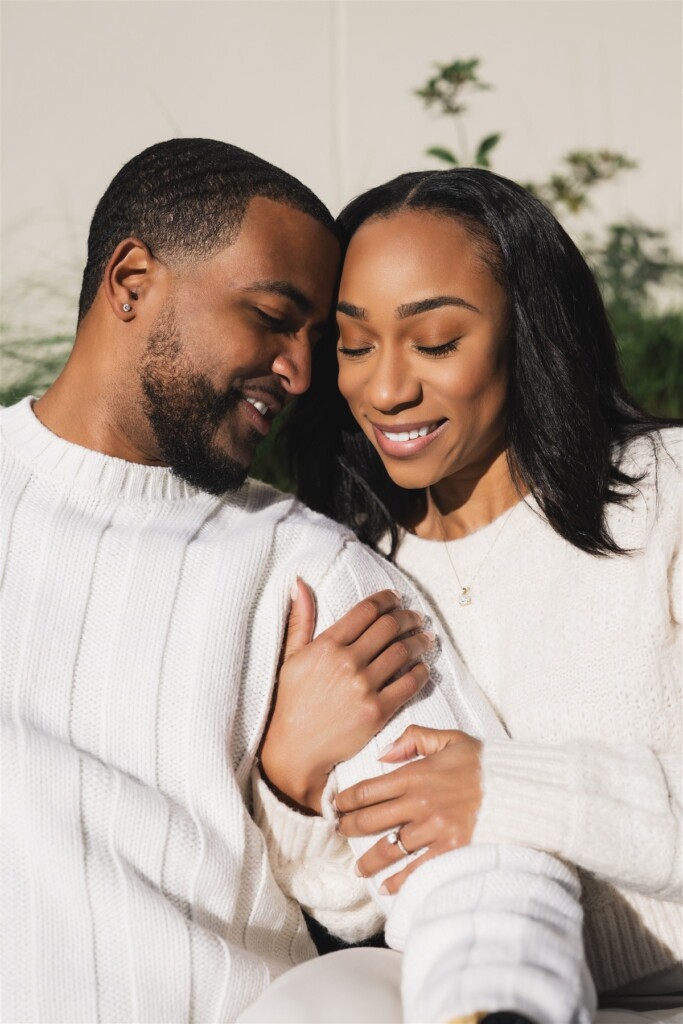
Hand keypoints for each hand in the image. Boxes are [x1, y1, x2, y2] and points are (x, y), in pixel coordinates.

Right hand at [259, 582, 433, 812]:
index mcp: (327, 645)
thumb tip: (299, 584)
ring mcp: (363, 687)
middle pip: (389, 627)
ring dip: (420, 641)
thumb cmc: (292, 701)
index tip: (396, 598)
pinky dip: (421, 672)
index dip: (386, 599)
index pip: (366, 611)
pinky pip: (408, 684)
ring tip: (426, 637)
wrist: (295, 748)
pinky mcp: (377, 712)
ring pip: (403, 652)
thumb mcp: (291, 657)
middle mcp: (347, 662)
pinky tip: (423, 667)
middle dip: (408, 617)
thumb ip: (300, 619)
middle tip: (416, 616)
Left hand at [335, 725, 481, 892]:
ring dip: (368, 861)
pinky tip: (387, 887)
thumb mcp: (451, 739)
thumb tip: (383, 754)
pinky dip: (399, 881)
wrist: (521, 788)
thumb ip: (414, 738)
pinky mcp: (450, 850)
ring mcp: (434, 829)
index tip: (335, 806)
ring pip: (389, 849)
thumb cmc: (485, 764)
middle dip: (348, 829)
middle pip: (371, 821)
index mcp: (416, 774)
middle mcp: (419, 803)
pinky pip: (417, 869)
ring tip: (358, 868)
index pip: (368, 790)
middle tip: (339, 833)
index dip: (345, 801)